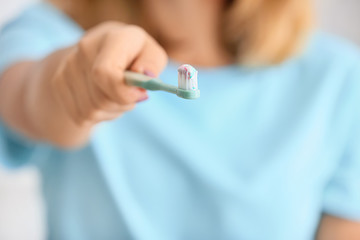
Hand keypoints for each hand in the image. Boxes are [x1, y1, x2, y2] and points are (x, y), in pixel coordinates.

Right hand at [51, 22, 167, 125]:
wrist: (100, 51)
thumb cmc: (135, 55)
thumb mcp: (152, 54)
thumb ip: (152, 63)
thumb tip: (144, 75)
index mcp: (113, 37)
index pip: (105, 73)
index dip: (124, 93)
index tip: (140, 95)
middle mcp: (85, 48)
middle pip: (101, 98)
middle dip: (122, 104)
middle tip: (132, 94)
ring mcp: (68, 66)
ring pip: (92, 110)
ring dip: (111, 110)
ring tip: (117, 93)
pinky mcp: (58, 82)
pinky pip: (81, 114)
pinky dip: (98, 114)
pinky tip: (103, 97)